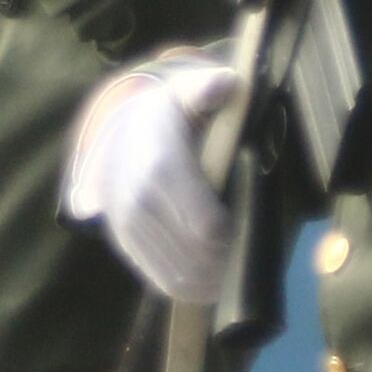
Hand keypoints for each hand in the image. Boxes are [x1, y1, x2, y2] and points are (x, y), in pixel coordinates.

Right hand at [66, 51, 240, 301]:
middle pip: (194, 255)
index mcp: (158, 167)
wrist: (120, 134)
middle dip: (227, 262)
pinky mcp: (123, 246)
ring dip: (211, 280)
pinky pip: (159, 280)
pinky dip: (190, 287)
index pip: (205, 224)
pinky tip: (212, 281)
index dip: (235, 236)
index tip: (251, 228)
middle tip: (250, 255)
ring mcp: (125, 228)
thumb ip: (207, 89)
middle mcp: (135, 203)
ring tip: (234, 271)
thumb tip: (224, 84)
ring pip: (177, 274)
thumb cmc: (170, 116)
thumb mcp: (189, 92)